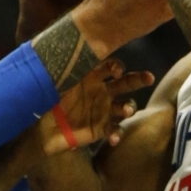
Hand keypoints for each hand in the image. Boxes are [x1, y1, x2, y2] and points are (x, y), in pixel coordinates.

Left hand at [36, 59, 153, 155]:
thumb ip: (69, 70)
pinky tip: (113, 138)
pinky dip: (116, 134)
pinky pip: (114, 130)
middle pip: (126, 83)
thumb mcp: (57, 83)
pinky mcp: (101, 129)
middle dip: (139, 79)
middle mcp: (102, 92)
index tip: (117, 71)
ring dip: (129, 107)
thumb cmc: (48, 101)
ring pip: (125, 106)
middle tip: (149, 78)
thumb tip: (76, 52)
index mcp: (91, 77)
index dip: (117, 66)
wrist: (41, 129)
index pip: (110, 67)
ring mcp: (104, 111)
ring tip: (127, 111)